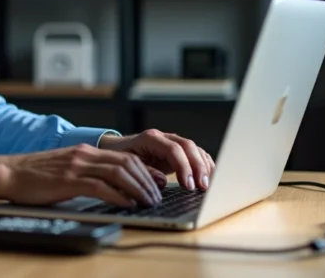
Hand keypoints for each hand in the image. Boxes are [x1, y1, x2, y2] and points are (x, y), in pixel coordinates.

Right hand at [0, 144, 162, 208]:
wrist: (10, 172)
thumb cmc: (36, 175)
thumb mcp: (67, 169)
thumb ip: (87, 173)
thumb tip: (111, 188)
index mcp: (86, 151)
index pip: (125, 157)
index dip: (145, 170)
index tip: (157, 184)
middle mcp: (85, 155)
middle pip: (127, 163)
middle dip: (146, 181)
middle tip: (157, 196)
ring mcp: (77, 166)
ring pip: (118, 173)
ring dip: (137, 188)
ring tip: (148, 202)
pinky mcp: (68, 180)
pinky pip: (100, 186)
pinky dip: (118, 196)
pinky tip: (127, 205)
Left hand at [98, 129, 215, 190]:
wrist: (117, 150)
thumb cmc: (121, 158)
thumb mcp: (127, 166)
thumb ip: (144, 172)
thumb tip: (162, 181)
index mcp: (150, 138)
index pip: (173, 149)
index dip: (183, 166)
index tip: (189, 185)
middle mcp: (164, 137)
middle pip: (188, 146)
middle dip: (198, 167)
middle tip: (203, 187)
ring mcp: (172, 142)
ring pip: (195, 149)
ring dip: (204, 167)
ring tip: (207, 186)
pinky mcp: (178, 151)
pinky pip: (196, 154)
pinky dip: (204, 165)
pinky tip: (208, 178)